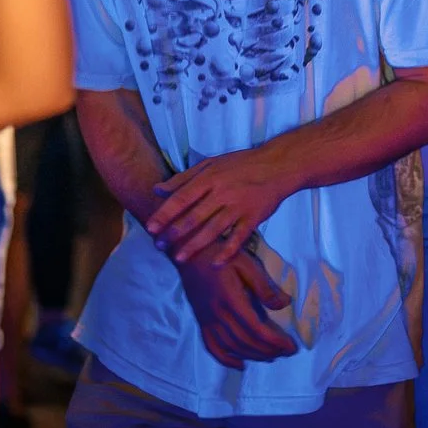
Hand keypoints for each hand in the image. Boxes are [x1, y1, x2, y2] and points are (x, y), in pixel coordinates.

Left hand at [149, 148, 294, 265]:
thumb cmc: (240, 164)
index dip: (165, 214)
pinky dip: (227, 252)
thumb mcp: (210, 163)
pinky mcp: (253, 218)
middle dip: (174, 233)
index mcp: (209, 178)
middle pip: (194, 216)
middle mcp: (222, 193)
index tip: (150, 228)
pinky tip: (215, 264)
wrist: (277, 165)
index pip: (181, 198)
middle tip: (159, 247)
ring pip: (213, 230)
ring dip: (194, 245)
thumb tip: (157, 189)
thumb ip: (184, 178)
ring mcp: (238, 206)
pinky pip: (238, 238)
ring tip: (179, 258)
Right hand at [176, 250, 299, 368]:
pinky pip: (212, 347)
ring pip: (231, 347)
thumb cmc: (220, 255)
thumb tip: (285, 303)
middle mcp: (218, 315)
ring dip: (253, 356)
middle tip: (286, 353)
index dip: (275, 342)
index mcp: (231, 300)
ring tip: (271, 357)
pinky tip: (240, 365)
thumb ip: (264, 286)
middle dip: (269, 351)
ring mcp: (207, 321)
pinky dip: (226, 360)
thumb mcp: (246, 263)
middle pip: (246, 342)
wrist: (188, 253)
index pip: (256, 329)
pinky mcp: (201, 322)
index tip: (291, 346)